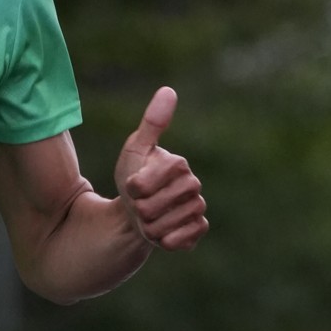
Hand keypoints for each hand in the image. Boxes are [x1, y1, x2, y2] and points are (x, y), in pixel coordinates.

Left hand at [114, 87, 207, 251]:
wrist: (137, 214)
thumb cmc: (134, 179)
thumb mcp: (135, 150)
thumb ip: (152, 123)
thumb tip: (169, 90)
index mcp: (178, 164)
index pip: (145, 183)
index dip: (133, 188)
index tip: (131, 185)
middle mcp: (193, 185)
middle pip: (153, 207)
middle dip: (139, 210)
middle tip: (140, 205)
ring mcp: (197, 208)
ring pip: (164, 225)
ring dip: (149, 227)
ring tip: (149, 219)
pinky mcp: (198, 229)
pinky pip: (182, 239)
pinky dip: (166, 240)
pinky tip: (163, 235)